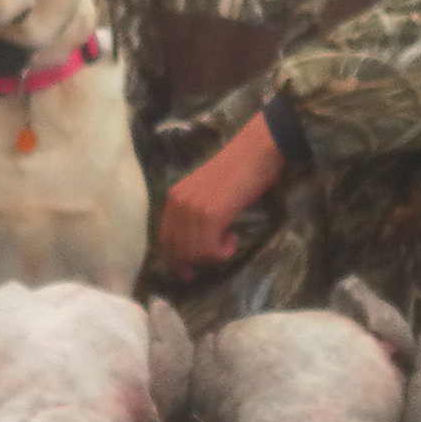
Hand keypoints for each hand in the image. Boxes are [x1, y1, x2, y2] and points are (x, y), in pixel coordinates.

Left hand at [156, 113, 287, 278]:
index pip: (164, 238)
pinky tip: (234, 238)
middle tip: (214, 261)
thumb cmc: (238, 168)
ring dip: (212, 256)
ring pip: (193, 252)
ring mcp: (193, 210)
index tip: (187, 271)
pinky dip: (222, 253)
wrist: (256, 150)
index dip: (174, 258)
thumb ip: (195, 211)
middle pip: (176, 249)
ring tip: (229, 241)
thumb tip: (195, 242)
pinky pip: (209, 250)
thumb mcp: (206, 190)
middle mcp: (178, 204)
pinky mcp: (211, 215)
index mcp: (174, 196)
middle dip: (192, 262)